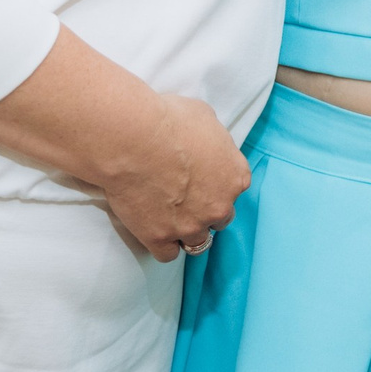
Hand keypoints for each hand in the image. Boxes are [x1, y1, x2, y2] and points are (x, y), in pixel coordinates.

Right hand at [101, 92, 249, 264]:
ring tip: (167, 218)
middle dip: (204, 211)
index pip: (233, 190)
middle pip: (219, 219)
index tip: (200, 180)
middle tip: (182, 198)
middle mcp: (219, 206)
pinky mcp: (161, 238)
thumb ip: (212, 137)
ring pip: (197, 242)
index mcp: (235, 177)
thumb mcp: (204, 117)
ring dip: (186, 232)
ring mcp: (191, 226)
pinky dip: (161, 245)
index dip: (215, 186)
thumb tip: (205, 140)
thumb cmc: (170, 121)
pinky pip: (167, 254)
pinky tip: (152, 231)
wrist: (135, 140)